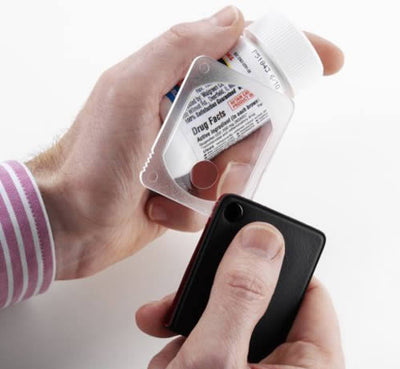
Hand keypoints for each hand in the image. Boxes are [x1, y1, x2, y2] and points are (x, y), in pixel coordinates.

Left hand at [27, 6, 343, 279]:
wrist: (69, 223)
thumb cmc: (90, 159)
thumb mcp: (130, 89)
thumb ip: (179, 47)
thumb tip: (232, 19)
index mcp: (174, 84)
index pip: (241, 57)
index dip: (285, 55)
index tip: (326, 60)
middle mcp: (183, 118)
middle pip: (249, 122)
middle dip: (244, 151)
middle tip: (221, 171)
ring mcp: (185, 157)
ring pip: (237, 166)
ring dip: (217, 185)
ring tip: (181, 194)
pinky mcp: (183, 193)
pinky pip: (214, 199)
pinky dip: (194, 208)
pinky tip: (162, 208)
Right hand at [136, 223, 347, 368]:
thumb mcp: (214, 364)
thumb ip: (238, 295)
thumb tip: (262, 240)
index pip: (306, 293)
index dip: (272, 266)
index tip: (241, 248)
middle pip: (255, 310)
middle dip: (210, 313)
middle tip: (184, 315)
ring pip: (223, 332)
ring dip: (188, 342)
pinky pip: (206, 357)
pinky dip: (180, 364)